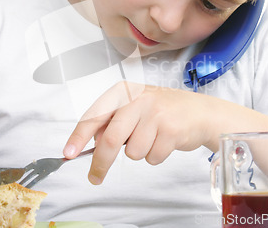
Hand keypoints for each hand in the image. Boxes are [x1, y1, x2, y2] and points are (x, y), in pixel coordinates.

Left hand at [63, 81, 214, 184]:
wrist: (199, 111)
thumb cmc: (161, 110)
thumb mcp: (133, 107)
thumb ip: (112, 122)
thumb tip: (90, 145)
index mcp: (123, 91)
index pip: (94, 116)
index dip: (78, 137)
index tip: (68, 154)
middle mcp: (138, 98)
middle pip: (110, 140)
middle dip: (101, 163)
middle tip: (95, 177)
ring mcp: (156, 113)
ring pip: (132, 152)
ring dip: (140, 152)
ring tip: (153, 137)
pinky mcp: (171, 130)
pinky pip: (151, 158)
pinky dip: (156, 156)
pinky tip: (165, 140)